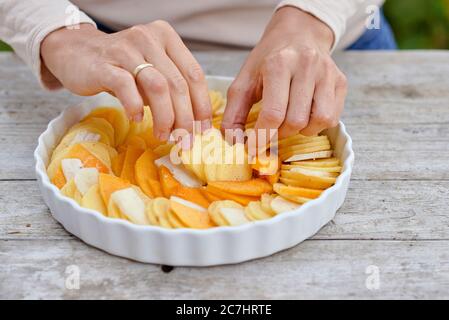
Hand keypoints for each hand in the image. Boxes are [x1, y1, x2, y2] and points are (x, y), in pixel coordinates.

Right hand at [41, 21, 211, 140]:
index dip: (202, 104)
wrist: (75, 52)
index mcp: (166, 38)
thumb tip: (192, 123)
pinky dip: (135, 107)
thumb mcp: (151, 71)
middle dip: (185, 117)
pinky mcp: (104, 64)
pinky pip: (126, 87)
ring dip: (165, 117)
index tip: (203, 128)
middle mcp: (149, 38)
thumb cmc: (120, 66)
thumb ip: (170, 88)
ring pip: (158, 86)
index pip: (194, 74)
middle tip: (184, 139)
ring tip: (163, 135)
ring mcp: (126, 49)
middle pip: (178, 83)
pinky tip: (137, 119)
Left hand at [221, 7, 346, 140]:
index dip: (261, 137)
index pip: (273, 113)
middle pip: (295, 121)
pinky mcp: (341, 82)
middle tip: (271, 129)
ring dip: (300, 131)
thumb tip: (234, 142)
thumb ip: (234, 112)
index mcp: (278, 63)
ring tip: (289, 121)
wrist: (298, 33)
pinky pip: (332, 118)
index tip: (253, 148)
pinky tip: (305, 115)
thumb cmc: (268, 60)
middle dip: (279, 133)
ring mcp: (327, 73)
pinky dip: (316, 126)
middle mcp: (307, 65)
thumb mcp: (244, 81)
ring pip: (318, 121)